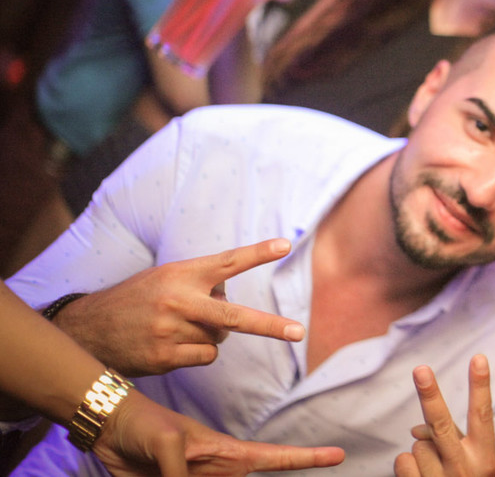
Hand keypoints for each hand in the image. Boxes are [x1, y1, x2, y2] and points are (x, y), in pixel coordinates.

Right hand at [54, 239, 305, 375]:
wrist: (87, 328)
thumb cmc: (137, 299)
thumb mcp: (165, 278)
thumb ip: (200, 286)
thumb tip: (234, 311)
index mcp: (180, 273)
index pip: (227, 262)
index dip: (257, 253)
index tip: (285, 245)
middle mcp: (178, 300)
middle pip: (233, 315)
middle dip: (269, 325)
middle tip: (299, 332)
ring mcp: (170, 330)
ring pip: (221, 337)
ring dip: (212, 333)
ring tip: (180, 325)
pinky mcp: (164, 357)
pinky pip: (207, 355)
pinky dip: (200, 351)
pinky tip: (174, 344)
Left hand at [93, 389, 343, 475]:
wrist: (107, 428)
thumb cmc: (143, 424)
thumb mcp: (166, 446)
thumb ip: (180, 476)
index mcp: (222, 452)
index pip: (271, 457)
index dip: (305, 458)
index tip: (338, 455)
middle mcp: (214, 471)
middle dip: (287, 467)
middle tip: (321, 458)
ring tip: (169, 468)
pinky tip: (153, 475)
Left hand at [393, 355, 494, 476]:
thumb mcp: (468, 465)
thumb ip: (450, 440)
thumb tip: (416, 428)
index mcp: (485, 461)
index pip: (483, 417)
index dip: (481, 386)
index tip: (479, 357)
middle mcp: (465, 472)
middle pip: (441, 425)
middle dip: (430, 395)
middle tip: (419, 369)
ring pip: (418, 444)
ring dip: (421, 452)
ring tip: (433, 471)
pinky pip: (402, 460)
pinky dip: (407, 466)